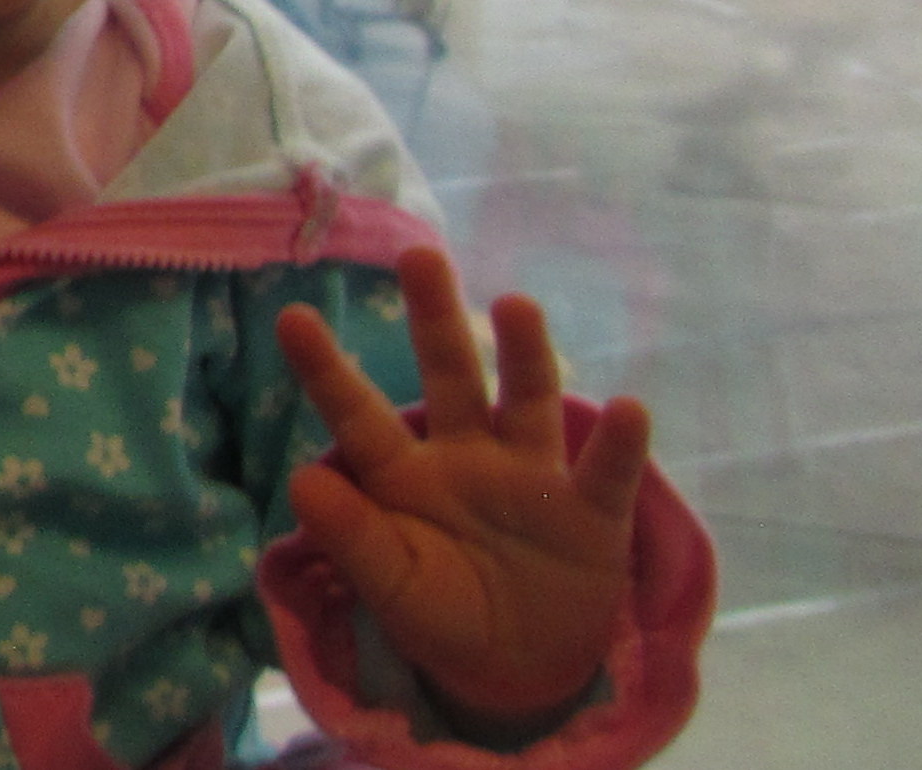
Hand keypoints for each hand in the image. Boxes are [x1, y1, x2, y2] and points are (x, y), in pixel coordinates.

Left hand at [275, 245, 651, 725]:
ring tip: (515, 305)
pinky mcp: (591, 514)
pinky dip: (621, 445)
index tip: (290, 316)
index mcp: (403, 474)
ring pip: (527, 400)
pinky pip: (606, 474)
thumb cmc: (440, 613)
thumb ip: (351, 537)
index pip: (357, 413)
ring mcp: (531, 477)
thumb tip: (302, 479)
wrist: (519, 668)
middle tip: (418, 254)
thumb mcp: (390, 586)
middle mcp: (466, 456)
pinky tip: (630, 410)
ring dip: (526, 354)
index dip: (325, 369)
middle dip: (434, 317)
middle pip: (448, 375)